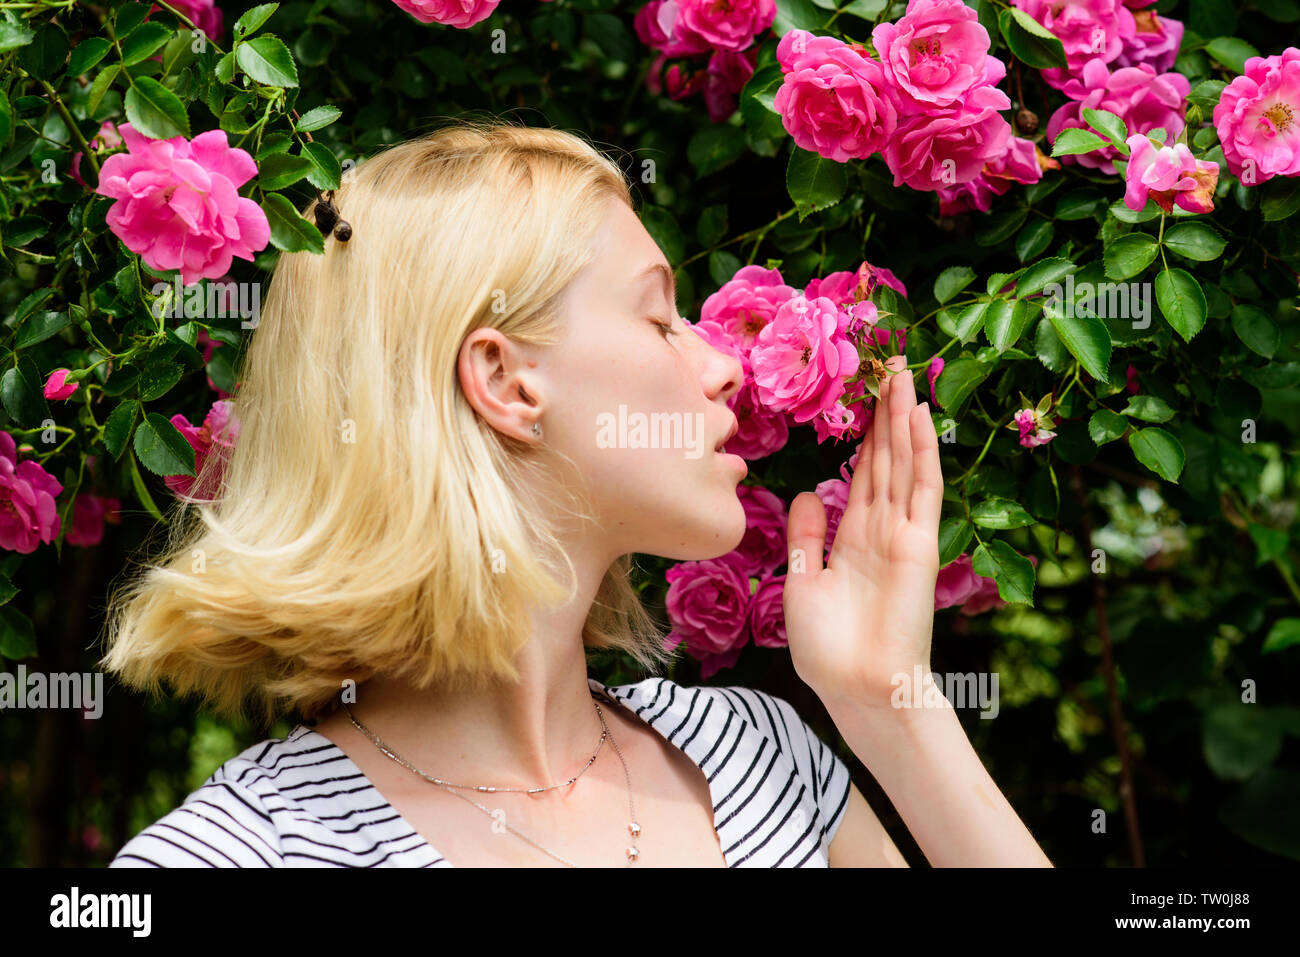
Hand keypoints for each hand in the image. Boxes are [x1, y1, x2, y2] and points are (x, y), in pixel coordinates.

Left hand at [783, 354, 943, 713]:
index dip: (863, 434)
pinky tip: (918, 416)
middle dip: (885, 411)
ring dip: (905, 418)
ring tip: (904, 372)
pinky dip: (922, 451)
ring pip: (904, 463)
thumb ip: (805, 537)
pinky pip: (922, 489)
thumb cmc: (828, 648)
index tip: (861, 394)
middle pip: (885, 458)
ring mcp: (902, 533)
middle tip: (888, 362)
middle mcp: (880, 529)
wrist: (855, 687)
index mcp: (851, 538)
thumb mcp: (800, 582)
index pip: (861, 473)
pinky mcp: (919, 543)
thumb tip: (807, 493)